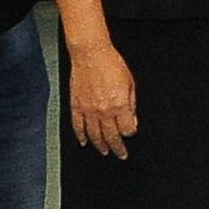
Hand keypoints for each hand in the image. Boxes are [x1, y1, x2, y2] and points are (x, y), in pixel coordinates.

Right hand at [67, 39, 137, 158]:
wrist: (91, 54)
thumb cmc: (112, 64)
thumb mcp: (130, 83)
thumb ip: (132, 104)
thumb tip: (132, 120)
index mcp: (119, 105)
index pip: (127, 129)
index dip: (130, 133)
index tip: (131, 133)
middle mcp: (103, 111)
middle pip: (111, 136)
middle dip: (117, 147)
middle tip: (121, 154)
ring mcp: (88, 110)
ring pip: (94, 135)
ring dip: (100, 145)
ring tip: (104, 151)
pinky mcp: (76, 106)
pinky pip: (77, 126)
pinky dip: (80, 136)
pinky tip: (84, 142)